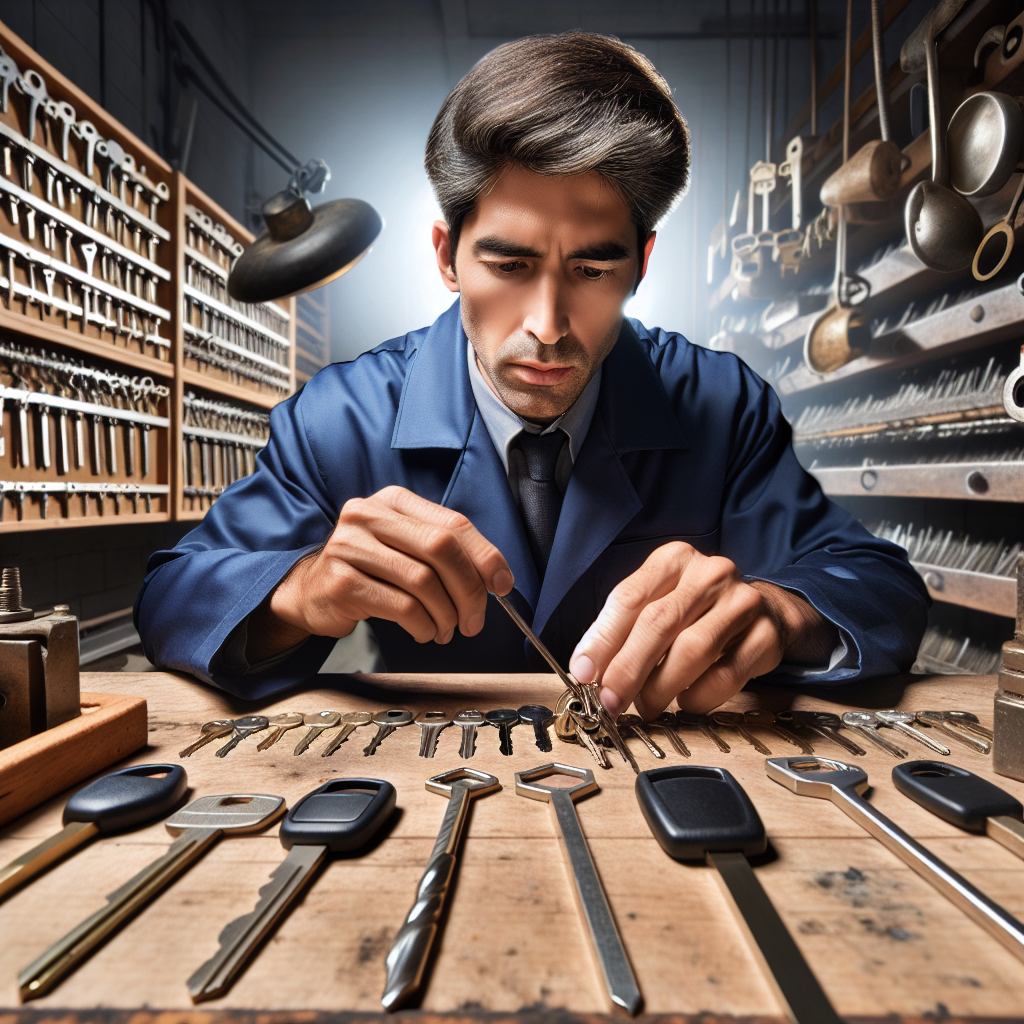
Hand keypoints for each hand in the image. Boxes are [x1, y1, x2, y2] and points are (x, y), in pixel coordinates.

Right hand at [251, 486, 513, 660]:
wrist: (311, 591)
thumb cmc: (370, 570)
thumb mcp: (405, 548)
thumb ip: (446, 552)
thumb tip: (497, 578)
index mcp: (394, 501)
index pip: (454, 524)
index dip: (485, 557)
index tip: (503, 585)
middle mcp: (369, 514)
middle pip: (441, 548)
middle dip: (469, 590)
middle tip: (475, 619)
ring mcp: (351, 546)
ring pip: (423, 580)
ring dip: (445, 613)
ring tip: (446, 629)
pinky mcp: (342, 581)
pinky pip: (401, 606)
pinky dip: (423, 625)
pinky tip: (424, 631)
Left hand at [568, 542, 837, 718]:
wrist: (762, 611)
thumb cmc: (696, 611)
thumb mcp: (657, 603)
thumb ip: (622, 630)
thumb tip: (587, 672)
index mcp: (673, 559)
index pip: (629, 598)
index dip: (602, 640)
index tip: (583, 673)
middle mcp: (709, 573)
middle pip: (659, 623)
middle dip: (628, 669)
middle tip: (611, 701)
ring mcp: (742, 601)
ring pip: (693, 650)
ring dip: (661, 687)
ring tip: (647, 705)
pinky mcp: (765, 635)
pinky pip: (726, 675)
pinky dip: (698, 696)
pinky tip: (686, 701)